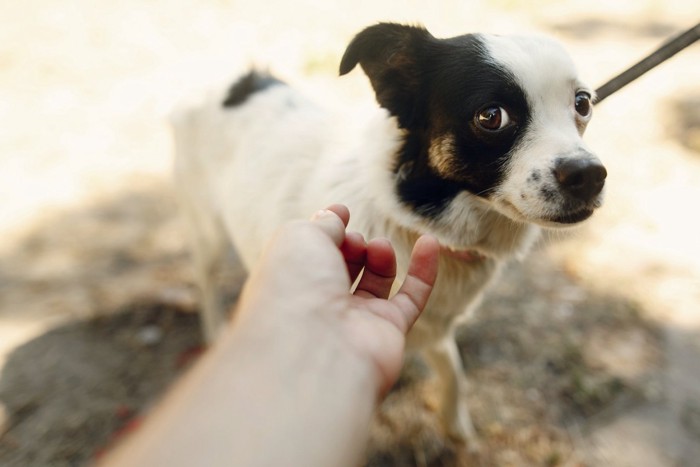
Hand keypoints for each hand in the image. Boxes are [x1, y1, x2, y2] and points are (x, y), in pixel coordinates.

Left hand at [236, 204, 439, 394]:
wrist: (313, 348)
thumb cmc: (295, 288)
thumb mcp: (300, 237)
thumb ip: (323, 224)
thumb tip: (337, 214)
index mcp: (290, 285)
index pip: (312, 255)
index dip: (327, 231)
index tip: (343, 212)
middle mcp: (320, 307)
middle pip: (344, 268)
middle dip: (352, 245)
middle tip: (355, 241)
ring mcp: (355, 322)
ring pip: (376, 282)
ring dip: (381, 255)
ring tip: (378, 248)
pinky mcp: (388, 333)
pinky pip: (412, 299)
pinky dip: (424, 270)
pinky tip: (429, 243)